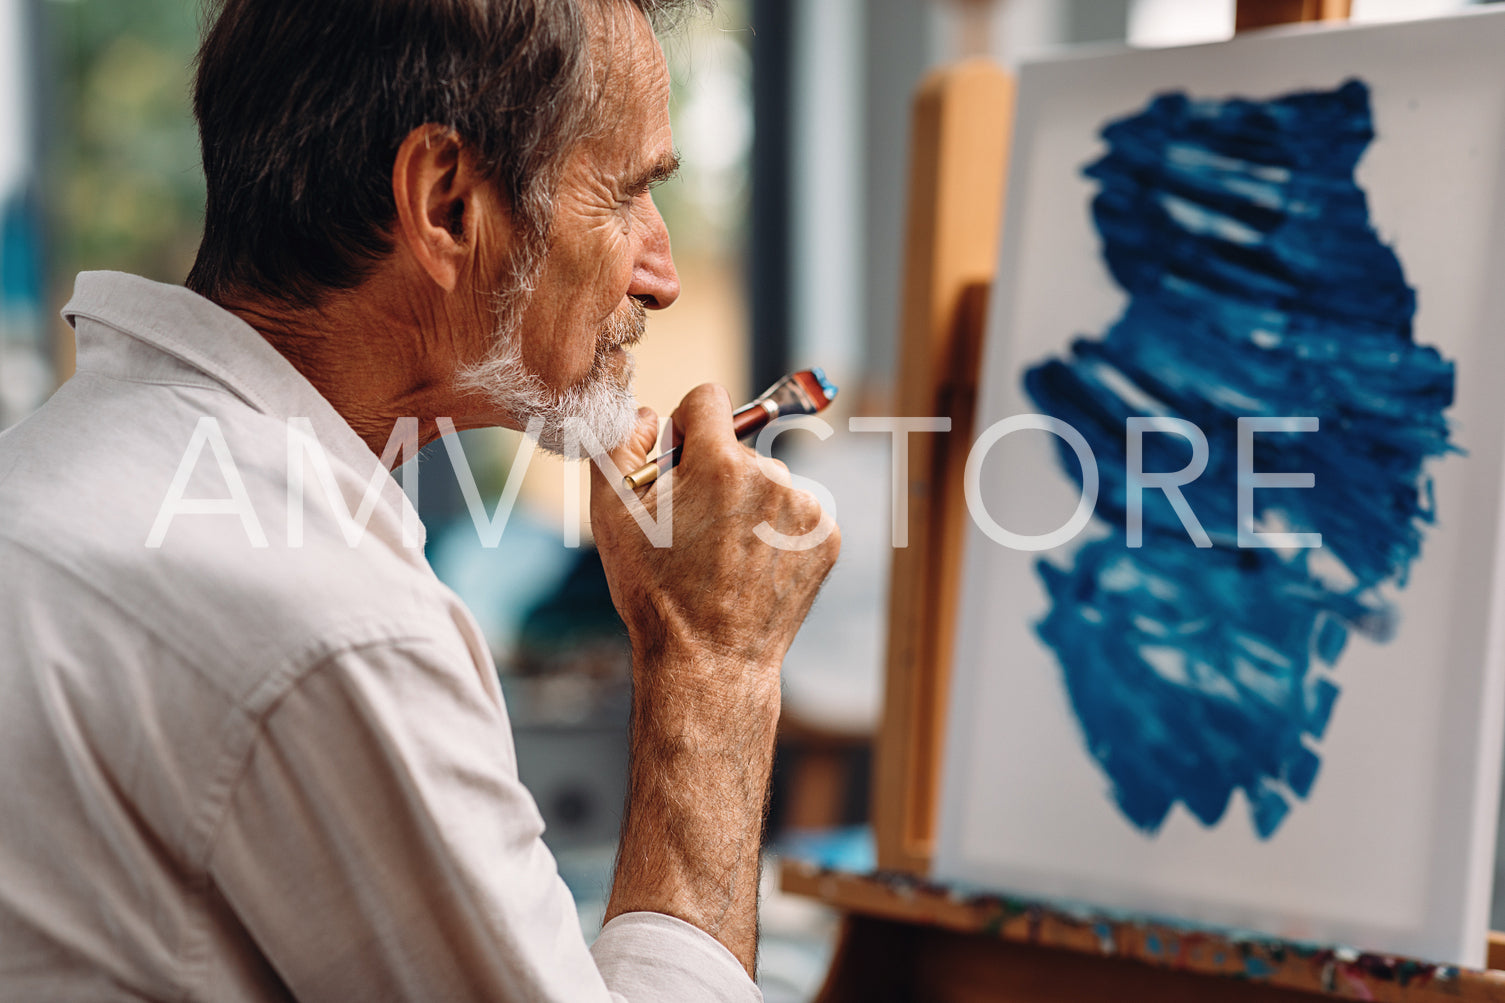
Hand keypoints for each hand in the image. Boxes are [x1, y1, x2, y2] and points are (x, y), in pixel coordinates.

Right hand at [591, 384, 839, 680]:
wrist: (709, 660)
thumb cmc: (655, 590)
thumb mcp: (611, 515)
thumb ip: (618, 445)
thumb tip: (645, 412)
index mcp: (719, 462)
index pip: (708, 399)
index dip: (685, 425)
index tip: (678, 458)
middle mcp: (771, 475)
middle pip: (737, 449)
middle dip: (715, 475)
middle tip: (693, 529)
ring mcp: (806, 508)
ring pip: (769, 483)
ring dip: (748, 505)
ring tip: (723, 556)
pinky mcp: (826, 538)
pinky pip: (796, 515)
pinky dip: (776, 532)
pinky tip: (752, 568)